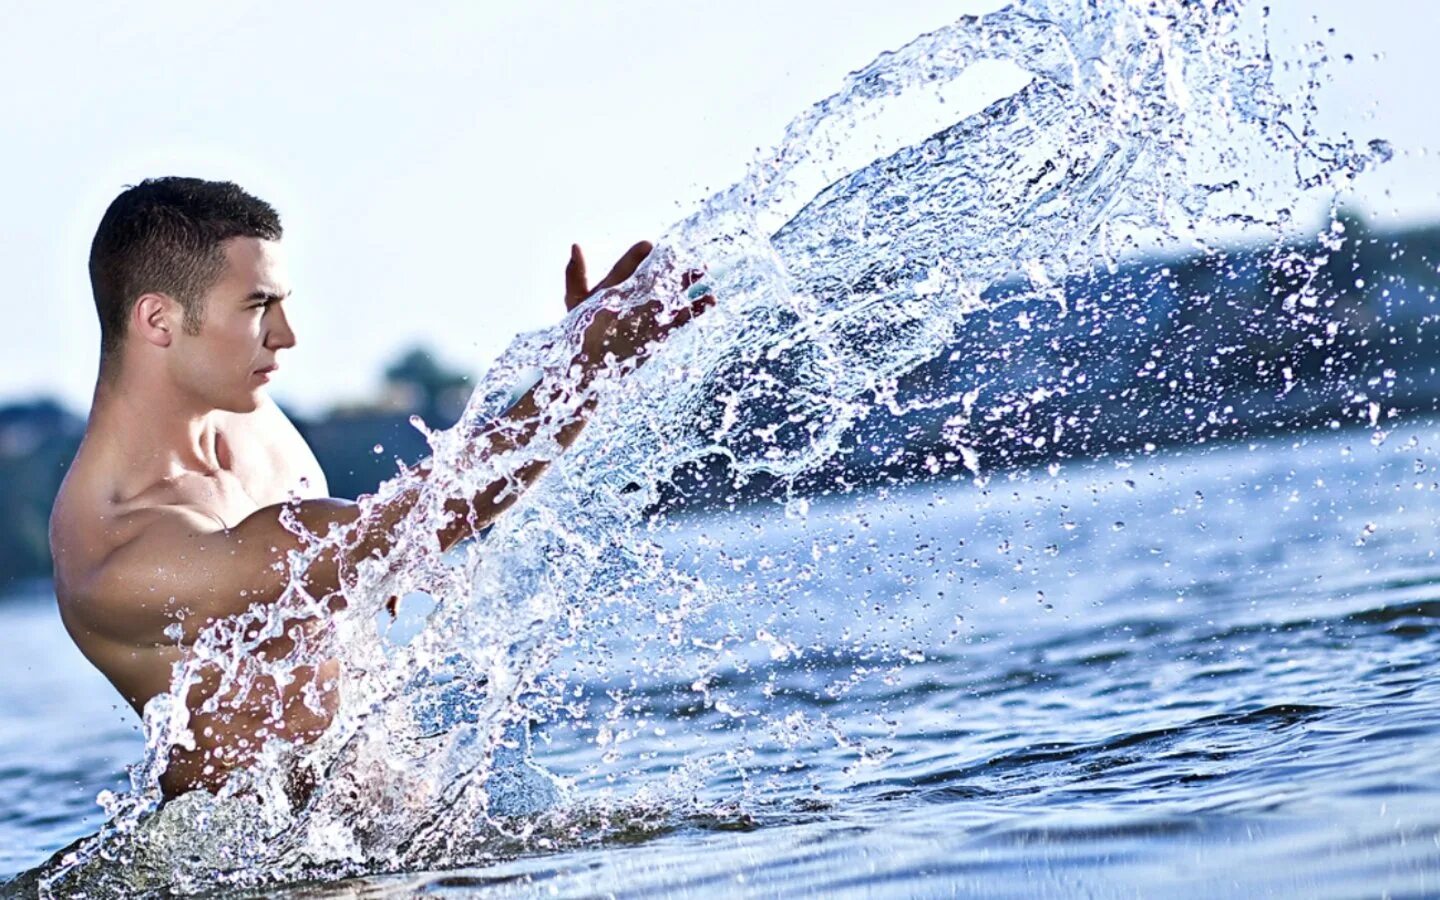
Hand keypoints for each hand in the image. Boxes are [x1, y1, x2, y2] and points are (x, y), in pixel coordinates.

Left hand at [564, 241, 714, 372]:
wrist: (588, 369)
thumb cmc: (578, 335)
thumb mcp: (576, 302)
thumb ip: (576, 275)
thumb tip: (576, 245)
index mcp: (616, 285)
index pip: (630, 264)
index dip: (639, 254)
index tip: (648, 246)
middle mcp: (636, 296)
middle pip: (658, 274)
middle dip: (673, 264)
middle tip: (685, 254)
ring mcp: (650, 313)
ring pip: (674, 293)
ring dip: (689, 282)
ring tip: (703, 271)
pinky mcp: (662, 331)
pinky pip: (682, 318)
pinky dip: (697, 309)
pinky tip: (710, 301)